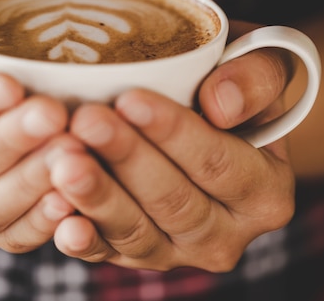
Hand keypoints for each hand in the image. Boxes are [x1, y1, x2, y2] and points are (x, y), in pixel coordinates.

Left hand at [46, 23, 296, 270]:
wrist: (206, 122)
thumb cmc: (228, 88)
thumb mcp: (261, 67)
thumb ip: (257, 78)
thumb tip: (222, 104)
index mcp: (264, 193)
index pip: (218, 164)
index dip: (174, 133)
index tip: (131, 99)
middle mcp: (226, 234)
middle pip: (173, 201)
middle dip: (126, 159)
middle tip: (86, 121)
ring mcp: (179, 251)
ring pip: (137, 232)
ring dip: (98, 197)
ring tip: (64, 162)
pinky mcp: (137, 256)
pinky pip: (107, 253)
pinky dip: (83, 238)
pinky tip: (60, 218)